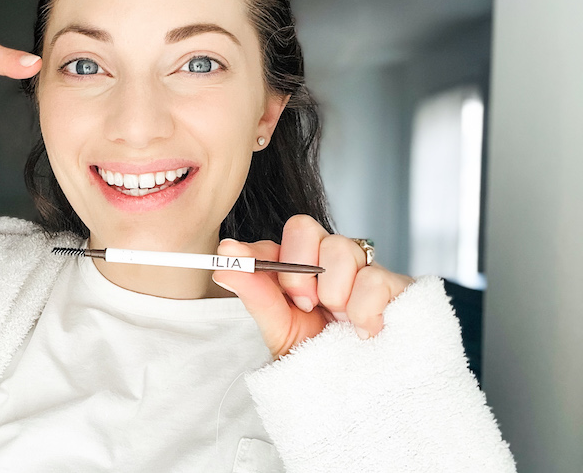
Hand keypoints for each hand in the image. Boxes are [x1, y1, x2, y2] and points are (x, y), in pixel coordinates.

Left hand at [211, 214, 414, 358]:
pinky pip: (374, 279)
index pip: (277, 237)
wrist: (356, 393)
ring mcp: (364, 271)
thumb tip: (223, 262)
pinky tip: (364, 331)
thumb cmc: (318, 357)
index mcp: (301, 266)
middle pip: (305, 227)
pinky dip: (363, 311)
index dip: (256, 248)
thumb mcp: (278, 328)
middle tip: (303, 305)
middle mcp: (330, 261)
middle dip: (297, 269)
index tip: (231, 257)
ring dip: (333, 293)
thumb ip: (254, 293)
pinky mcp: (398, 287)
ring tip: (339, 322)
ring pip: (341, 248)